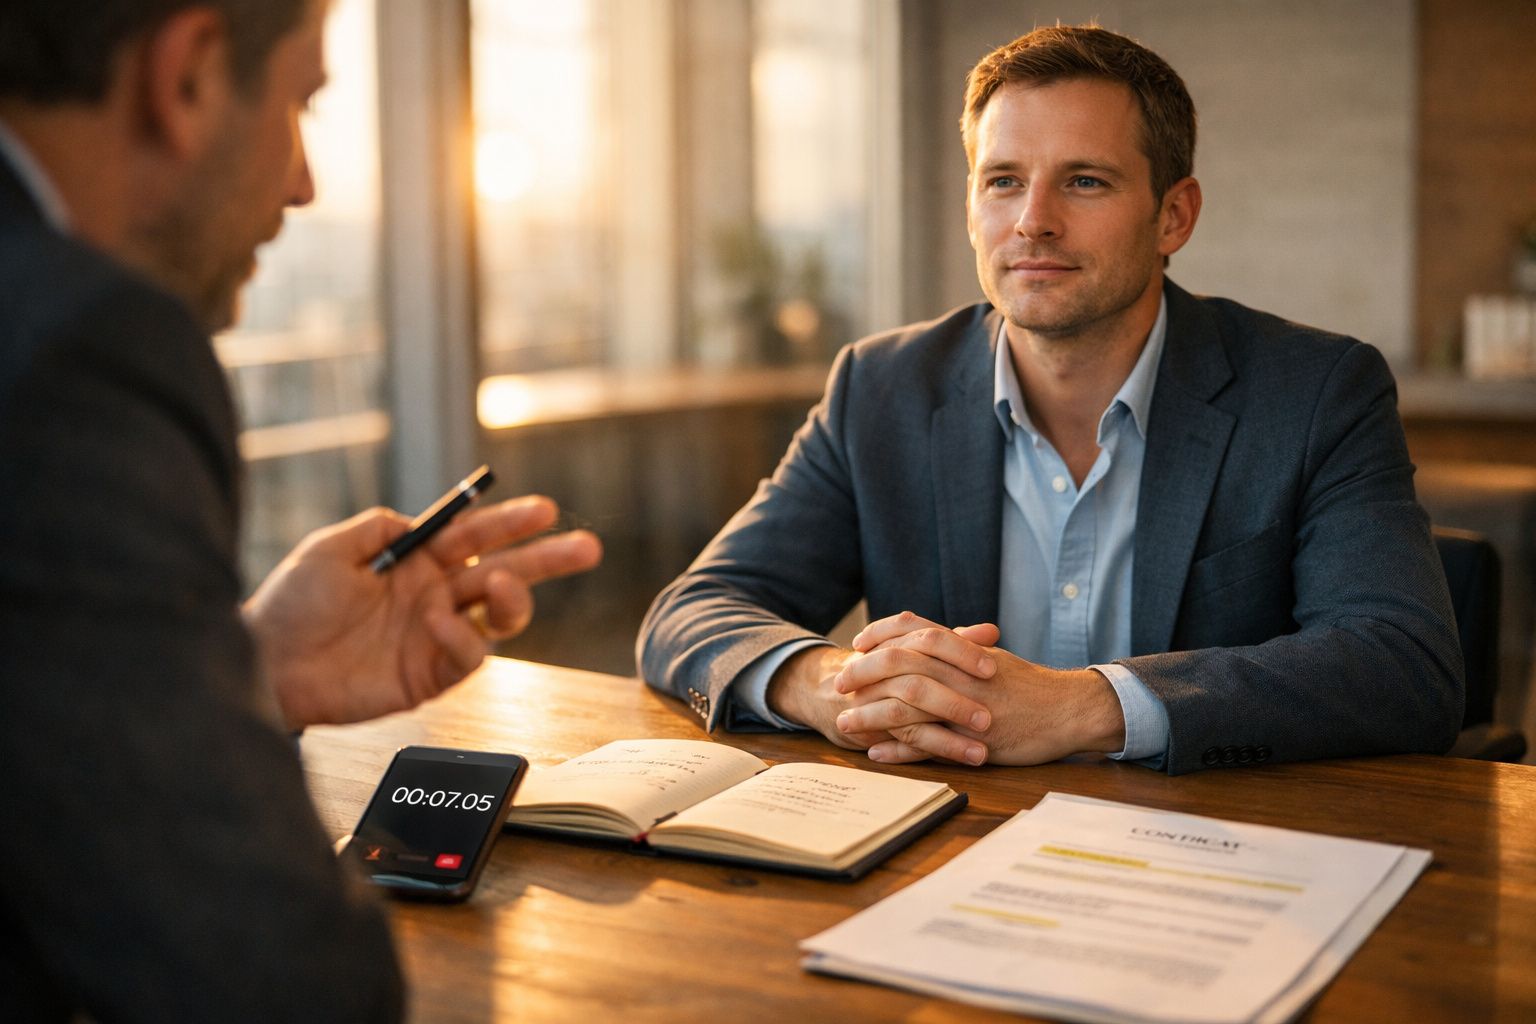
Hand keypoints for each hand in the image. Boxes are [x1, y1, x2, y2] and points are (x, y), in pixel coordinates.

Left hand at [244, 495, 601, 729]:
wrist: (266, 664)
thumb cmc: (291, 604)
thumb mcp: (331, 547)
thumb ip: (383, 526)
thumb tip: (426, 519)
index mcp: (416, 561)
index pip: (476, 536)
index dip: (512, 523)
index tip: (546, 510)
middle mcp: (435, 595)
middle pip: (507, 573)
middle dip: (548, 559)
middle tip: (587, 547)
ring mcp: (436, 636)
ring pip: (501, 617)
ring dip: (513, 598)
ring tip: (500, 584)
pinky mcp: (431, 675)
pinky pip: (470, 656)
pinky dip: (465, 637)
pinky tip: (438, 622)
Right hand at [764, 624, 995, 764]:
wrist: (830, 693)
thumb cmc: (887, 673)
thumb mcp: (917, 652)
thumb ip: (953, 642)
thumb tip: (990, 631)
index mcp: (898, 641)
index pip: (929, 637)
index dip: (961, 650)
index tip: (993, 666)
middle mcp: (882, 664)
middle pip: (918, 669)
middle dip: (956, 691)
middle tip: (992, 711)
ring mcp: (874, 694)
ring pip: (911, 705)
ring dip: (949, 726)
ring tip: (985, 743)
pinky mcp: (872, 726)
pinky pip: (907, 737)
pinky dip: (939, 747)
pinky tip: (967, 758)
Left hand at [833, 612, 1125, 765]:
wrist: (1069, 710)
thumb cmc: (1031, 684)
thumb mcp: (992, 658)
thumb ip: (959, 649)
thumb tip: (927, 641)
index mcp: (965, 649)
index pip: (913, 629)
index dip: (881, 634)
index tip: (858, 643)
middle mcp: (962, 673)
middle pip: (901, 663)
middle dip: (864, 672)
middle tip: (840, 682)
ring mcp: (966, 707)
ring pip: (909, 705)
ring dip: (871, 713)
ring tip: (845, 723)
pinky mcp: (974, 741)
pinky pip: (929, 745)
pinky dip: (899, 748)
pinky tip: (876, 751)